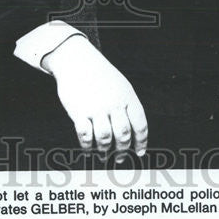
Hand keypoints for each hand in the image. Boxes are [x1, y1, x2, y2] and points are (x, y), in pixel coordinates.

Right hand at [41, 35, 147, 161]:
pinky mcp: (79, 111)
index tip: (139, 152)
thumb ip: (128, 106)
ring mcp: (96, 108)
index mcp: (127, 97)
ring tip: (104, 155)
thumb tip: (134, 132)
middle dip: (123, 150)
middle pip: (123, 134)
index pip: (140, 124)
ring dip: (105, 150)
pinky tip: (89, 149)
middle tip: (120, 157)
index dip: (141, 141)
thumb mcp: (121, 86)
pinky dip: (87, 146)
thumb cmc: (101, 76)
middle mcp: (113, 103)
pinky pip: (85, 135)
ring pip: (105, 138)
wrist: (77, 61)